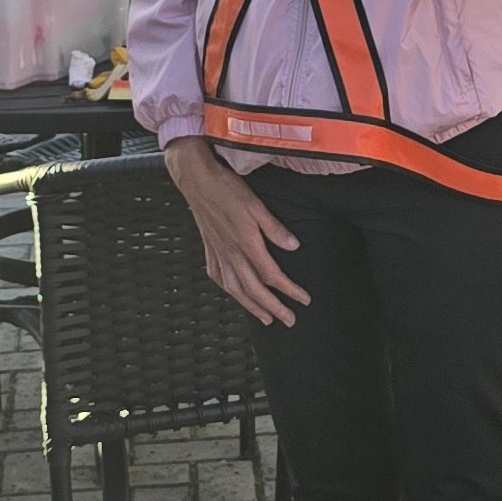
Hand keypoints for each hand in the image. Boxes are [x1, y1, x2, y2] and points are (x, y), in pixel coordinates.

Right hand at [165, 138, 308, 326]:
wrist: (197, 180)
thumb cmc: (227, 189)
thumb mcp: (256, 205)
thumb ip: (275, 229)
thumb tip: (294, 246)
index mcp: (246, 244)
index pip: (272, 275)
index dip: (290, 290)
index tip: (304, 300)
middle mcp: (231, 253)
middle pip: (255, 290)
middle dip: (274, 308)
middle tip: (289, 321)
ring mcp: (218, 253)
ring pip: (235, 289)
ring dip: (252, 307)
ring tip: (266, 319)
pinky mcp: (209, 249)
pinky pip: (219, 277)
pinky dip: (229, 290)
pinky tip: (235, 294)